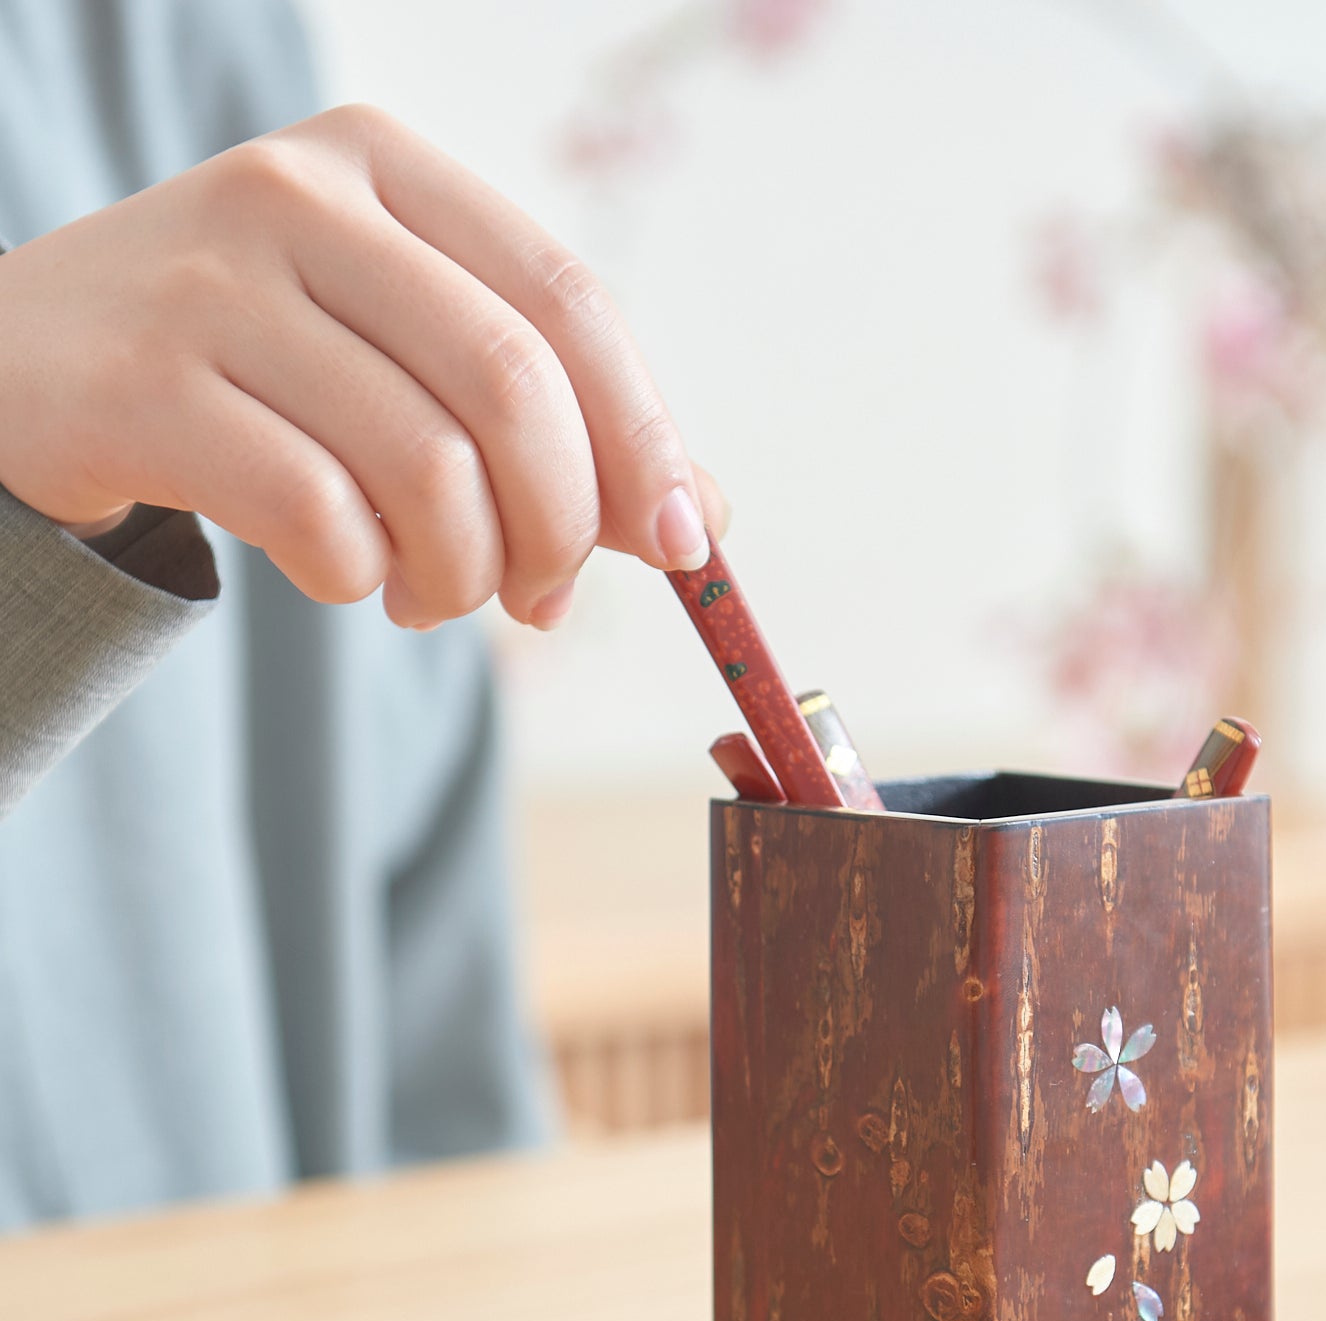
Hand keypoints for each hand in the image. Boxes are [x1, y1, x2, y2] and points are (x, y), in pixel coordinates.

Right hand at [0, 104, 723, 628]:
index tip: (685, 543)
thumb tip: (705, 519)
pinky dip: (363, 580)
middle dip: (559, 523)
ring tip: (436, 594)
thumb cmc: (256, 377)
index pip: (567, 300)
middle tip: (543, 598)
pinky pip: (322, 519)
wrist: (26, 375)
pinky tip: (347, 577)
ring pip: (424, 464)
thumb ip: (553, 424)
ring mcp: (208, 280)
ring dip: (463, 573)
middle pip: (510, 384)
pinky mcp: (143, 385)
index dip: (644, 436)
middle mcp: (296, 193)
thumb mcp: (405, 364)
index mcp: (385, 165)